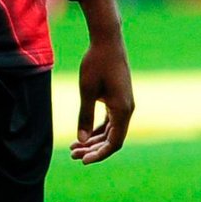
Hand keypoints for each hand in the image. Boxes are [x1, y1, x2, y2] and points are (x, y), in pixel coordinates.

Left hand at [70, 36, 133, 164]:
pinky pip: (110, 120)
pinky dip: (98, 128)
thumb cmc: (96, 64)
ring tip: (74, 147)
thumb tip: (82, 141)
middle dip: (93, 148)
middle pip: (112, 138)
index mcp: (123, 110)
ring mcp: (124, 104)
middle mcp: (127, 109)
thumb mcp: (87, 91)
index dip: (99, 154)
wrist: (107, 40)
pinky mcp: (119, 98)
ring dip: (94, 139)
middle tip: (73, 154)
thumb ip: (84, 116)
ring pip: (110, 130)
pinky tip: (84, 134)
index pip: (114, 143)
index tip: (83, 160)